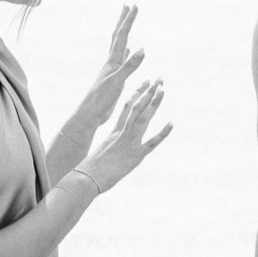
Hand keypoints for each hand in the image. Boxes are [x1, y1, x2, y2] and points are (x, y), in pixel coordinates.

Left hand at [77, 5, 144, 127]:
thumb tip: (142, 49)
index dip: (128, 21)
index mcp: (112, 62)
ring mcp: (112, 70)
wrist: (88, 115)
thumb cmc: (100, 101)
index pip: (121, 36)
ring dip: (125, 34)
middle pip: (118, 36)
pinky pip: (123, 61)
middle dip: (124, 21)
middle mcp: (111, 63)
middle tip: (129, 5)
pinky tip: (130, 51)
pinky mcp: (114, 79)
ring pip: (120, 47)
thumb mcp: (116, 82)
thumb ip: (129, 66)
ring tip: (127, 24)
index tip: (134, 5)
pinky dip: (128, 53)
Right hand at [80, 77, 172, 192]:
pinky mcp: (135, 156)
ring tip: (163, 90)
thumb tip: (115, 146)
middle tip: (160, 78)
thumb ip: (112, 146)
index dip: (138, 93)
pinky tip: (171, 123)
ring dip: (154, 104)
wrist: (86, 178)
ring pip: (143, 119)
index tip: (146, 81)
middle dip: (149, 92)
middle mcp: (123, 133)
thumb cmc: (91, 168)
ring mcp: (129, 143)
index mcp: (115, 131)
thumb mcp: (104, 152)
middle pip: (137, 108)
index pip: (127, 107)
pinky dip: (162, 133)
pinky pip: (151, 143)